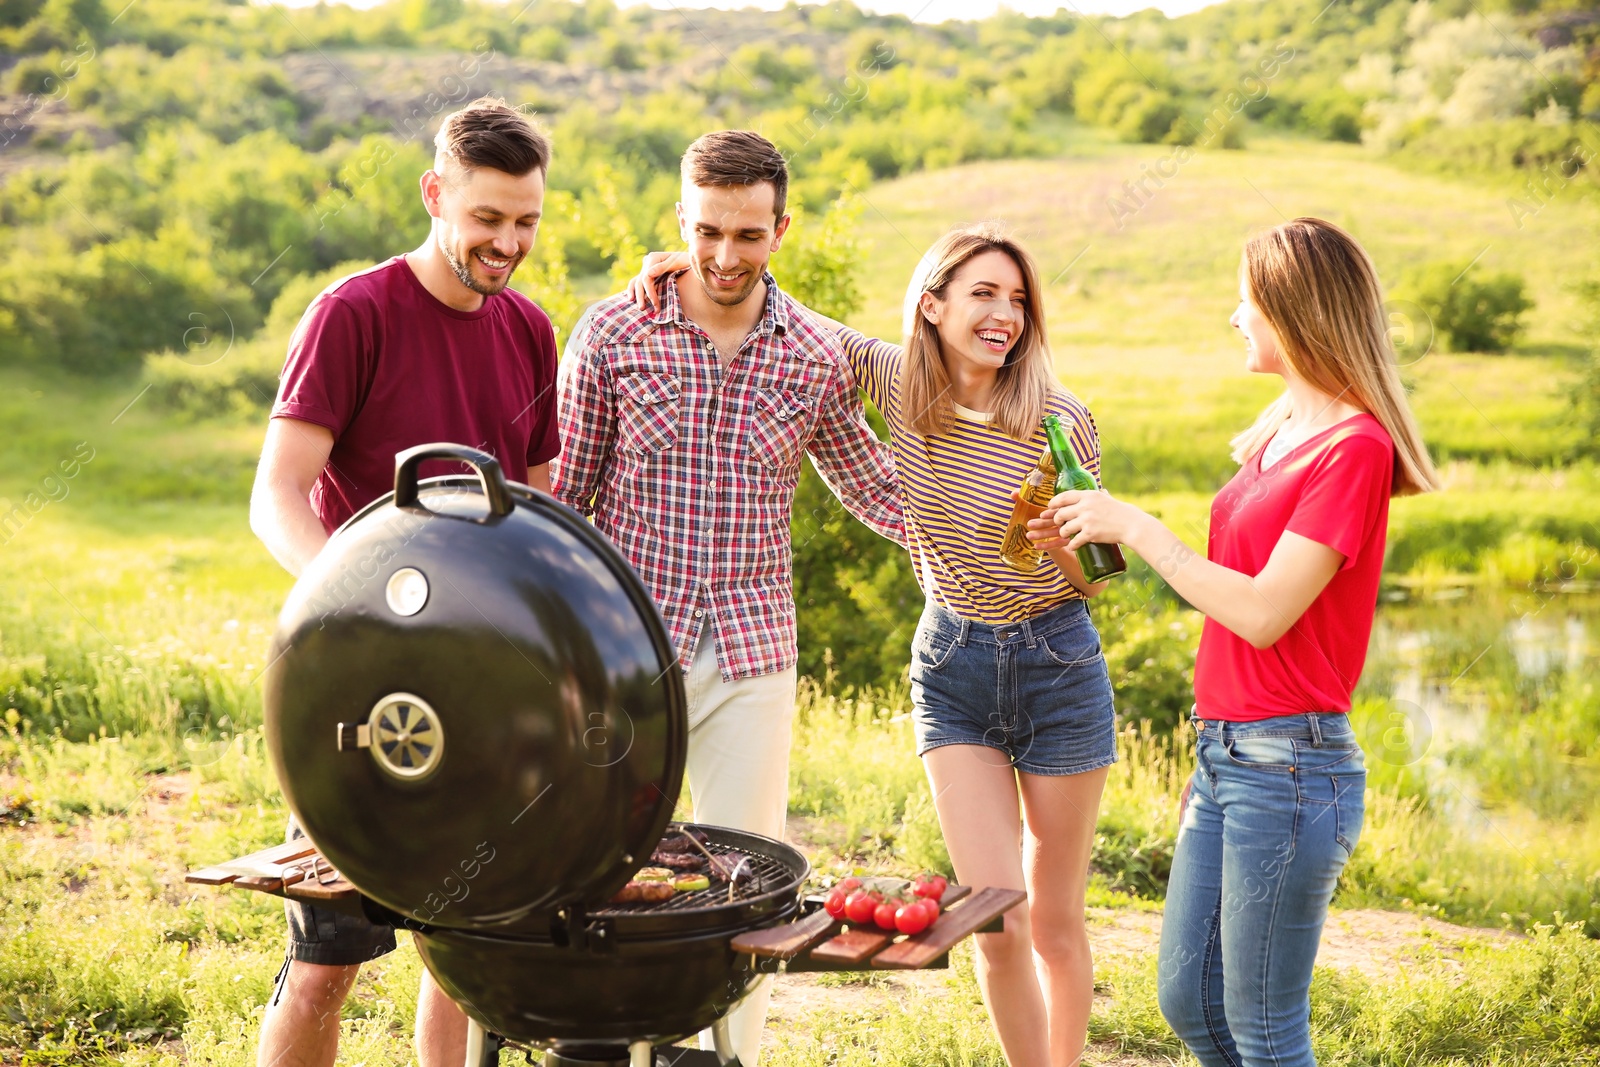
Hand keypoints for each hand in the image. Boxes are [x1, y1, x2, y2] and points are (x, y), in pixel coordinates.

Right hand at [627, 251, 691, 309]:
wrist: (691, 261)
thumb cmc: (687, 261)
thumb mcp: (678, 262)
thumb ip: (662, 267)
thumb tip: (648, 274)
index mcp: (653, 258)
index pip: (646, 278)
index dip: (649, 292)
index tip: (655, 304)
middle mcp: (648, 262)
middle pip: (640, 281)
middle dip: (641, 296)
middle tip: (642, 309)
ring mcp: (647, 268)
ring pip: (636, 281)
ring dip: (635, 294)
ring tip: (637, 307)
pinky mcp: (649, 274)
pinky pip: (638, 282)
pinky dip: (634, 291)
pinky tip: (632, 300)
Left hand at [1027, 489, 1142, 551]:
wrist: (1132, 524)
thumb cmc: (1121, 512)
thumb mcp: (1107, 498)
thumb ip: (1099, 495)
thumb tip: (1101, 490)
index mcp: (1088, 495)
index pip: (1064, 497)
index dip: (1054, 503)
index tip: (1050, 507)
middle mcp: (1085, 506)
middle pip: (1060, 514)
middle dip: (1056, 520)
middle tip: (1059, 524)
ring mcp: (1087, 520)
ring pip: (1064, 529)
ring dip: (1064, 534)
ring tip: (1067, 536)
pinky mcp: (1090, 534)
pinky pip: (1074, 541)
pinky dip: (1072, 545)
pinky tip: (1072, 547)